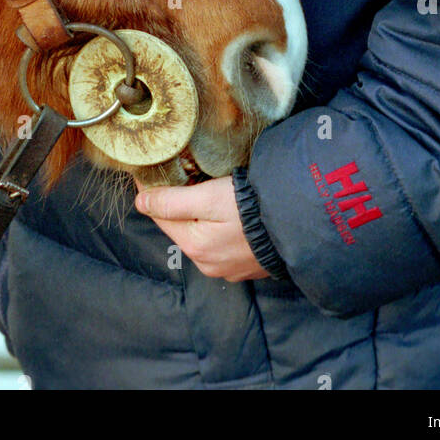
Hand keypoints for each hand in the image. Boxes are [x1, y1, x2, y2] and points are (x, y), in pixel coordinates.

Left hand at [134, 174, 269, 281]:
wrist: (299, 225)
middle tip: (177, 175)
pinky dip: (217, 227)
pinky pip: (221, 244)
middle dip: (176, 204)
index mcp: (194, 247)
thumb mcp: (209, 197)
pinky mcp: (245, 265)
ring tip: (202, 191)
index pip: (160, 216)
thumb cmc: (252, 208)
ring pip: (201, 236)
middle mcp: (207, 264)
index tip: (147, 172)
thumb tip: (140, 202)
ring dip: (198, 216)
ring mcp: (228, 268)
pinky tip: (226, 213)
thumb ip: (172, 202)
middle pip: (181, 227)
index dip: (152, 192)